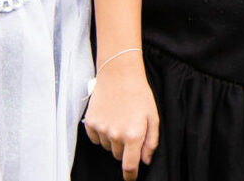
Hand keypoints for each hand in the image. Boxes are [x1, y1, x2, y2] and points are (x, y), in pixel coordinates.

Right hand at [82, 53, 158, 179]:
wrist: (118, 74)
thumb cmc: (139, 94)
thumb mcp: (153, 117)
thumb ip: (151, 142)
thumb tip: (146, 161)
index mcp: (134, 135)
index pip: (129, 166)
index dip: (130, 176)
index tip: (130, 178)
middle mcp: (116, 135)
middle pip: (118, 156)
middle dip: (124, 148)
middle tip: (129, 129)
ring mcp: (101, 129)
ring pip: (107, 147)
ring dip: (113, 139)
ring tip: (119, 119)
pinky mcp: (90, 123)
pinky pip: (96, 138)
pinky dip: (101, 133)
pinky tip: (108, 117)